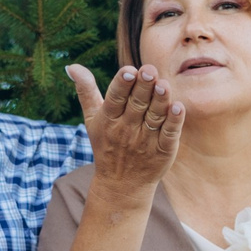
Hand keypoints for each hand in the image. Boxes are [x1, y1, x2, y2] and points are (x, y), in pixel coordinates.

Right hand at [68, 62, 181, 192]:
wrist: (121, 185)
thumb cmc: (106, 144)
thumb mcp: (92, 119)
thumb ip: (86, 91)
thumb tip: (72, 66)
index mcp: (109, 119)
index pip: (115, 98)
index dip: (122, 84)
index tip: (129, 70)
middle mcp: (126, 129)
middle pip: (137, 104)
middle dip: (143, 87)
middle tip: (149, 70)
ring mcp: (145, 141)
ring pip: (154, 117)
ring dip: (160, 101)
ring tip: (163, 85)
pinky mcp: (163, 151)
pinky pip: (169, 134)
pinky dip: (174, 122)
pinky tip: (178, 108)